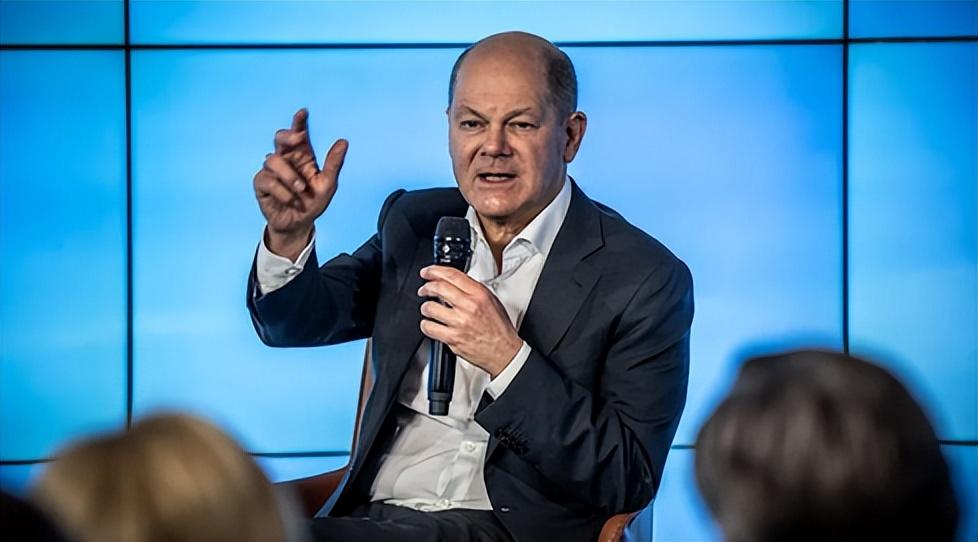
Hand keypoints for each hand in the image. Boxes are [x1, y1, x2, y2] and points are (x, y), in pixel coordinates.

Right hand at [253, 108, 347, 259]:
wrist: (299, 224)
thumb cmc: (313, 203)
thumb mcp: (328, 184)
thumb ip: (334, 163)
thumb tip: (343, 142)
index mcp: (302, 156)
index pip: (299, 134)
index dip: (299, 122)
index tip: (303, 112)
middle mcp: (286, 159)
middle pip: (279, 138)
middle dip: (287, 135)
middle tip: (298, 138)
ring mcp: (272, 171)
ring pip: (273, 160)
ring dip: (290, 176)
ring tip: (301, 191)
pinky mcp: (262, 184)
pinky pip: (267, 180)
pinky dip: (282, 191)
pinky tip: (290, 200)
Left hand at [418, 265, 522, 377]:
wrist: (504, 352)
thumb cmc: (499, 328)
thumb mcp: (491, 300)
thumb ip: (472, 289)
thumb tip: (453, 281)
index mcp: (479, 295)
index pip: (452, 275)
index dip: (434, 271)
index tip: (428, 272)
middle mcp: (469, 307)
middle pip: (438, 288)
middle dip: (426, 287)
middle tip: (423, 290)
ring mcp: (459, 323)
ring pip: (430, 308)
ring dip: (425, 307)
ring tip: (428, 309)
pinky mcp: (452, 338)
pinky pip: (429, 328)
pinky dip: (426, 325)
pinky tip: (430, 324)